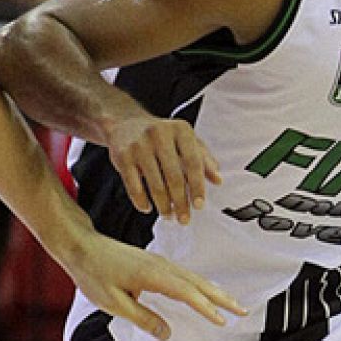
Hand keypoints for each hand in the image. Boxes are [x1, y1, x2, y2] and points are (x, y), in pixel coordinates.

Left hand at [60, 231, 245, 339]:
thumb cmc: (94, 274)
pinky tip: (204, 291)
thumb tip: (167, 333)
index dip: (206, 308)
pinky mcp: (155, 262)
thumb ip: (142, 318)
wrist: (82, 247)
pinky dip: (200, 284)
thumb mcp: (114, 303)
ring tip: (231, 303)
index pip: (187, 293)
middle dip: (221, 297)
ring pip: (193, 277)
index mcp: (153, 275)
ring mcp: (159, 262)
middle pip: (198, 283)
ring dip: (214, 290)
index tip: (222, 321)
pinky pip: (184, 274)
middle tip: (242, 310)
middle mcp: (161, 265)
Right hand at [108, 116, 222, 224]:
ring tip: (168, 215)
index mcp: (180, 129)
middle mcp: (159, 134)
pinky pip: (134, 187)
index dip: (197, 186)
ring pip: (155, 185)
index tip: (199, 205)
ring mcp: (139, 145)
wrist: (125, 123)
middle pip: (174, 177)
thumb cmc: (160, 134)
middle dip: (181, 202)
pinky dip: (142, 202)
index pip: (193, 162)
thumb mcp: (185, 139)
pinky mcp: (123, 156)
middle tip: (184, 218)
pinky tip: (148, 207)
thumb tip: (217, 180)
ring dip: (164, 206)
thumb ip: (203, 158)